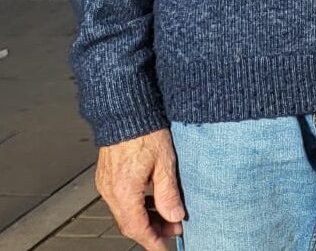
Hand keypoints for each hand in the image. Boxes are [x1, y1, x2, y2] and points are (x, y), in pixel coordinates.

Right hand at [96, 129, 184, 250]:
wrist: (126, 111)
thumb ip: (169, 194)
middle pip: (129, 223)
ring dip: (146, 218)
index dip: (153, 242)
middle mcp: (110, 191)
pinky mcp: (108, 176)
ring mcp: (106, 184)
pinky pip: (121, 200)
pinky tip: (153, 201)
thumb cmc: (146, 132)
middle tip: (175, 229)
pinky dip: (138, 206)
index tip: (166, 249)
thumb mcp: (165, 164)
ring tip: (169, 215)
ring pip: (125, 213)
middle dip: (152, 231)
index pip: (137, 228)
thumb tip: (175, 217)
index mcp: (124, 191)